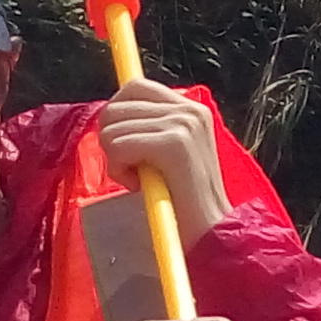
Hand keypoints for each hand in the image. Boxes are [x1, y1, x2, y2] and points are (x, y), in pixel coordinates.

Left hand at [95, 80, 226, 234]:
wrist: (211, 233)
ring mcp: (183, 124)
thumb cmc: (182, 203)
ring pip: (111, 127)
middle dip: (110, 140)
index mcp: (190, 108)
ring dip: (115, 161)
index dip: (116, 114)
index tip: (121, 146)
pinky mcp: (174, 143)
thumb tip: (109, 116)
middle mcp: (189, 109)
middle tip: (130, 169)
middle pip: (116, 105)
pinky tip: (138, 186)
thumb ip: (148, 130)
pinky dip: (119, 170)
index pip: (135, 86)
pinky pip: (118, 145)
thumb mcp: (167, 156)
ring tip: (140, 181)